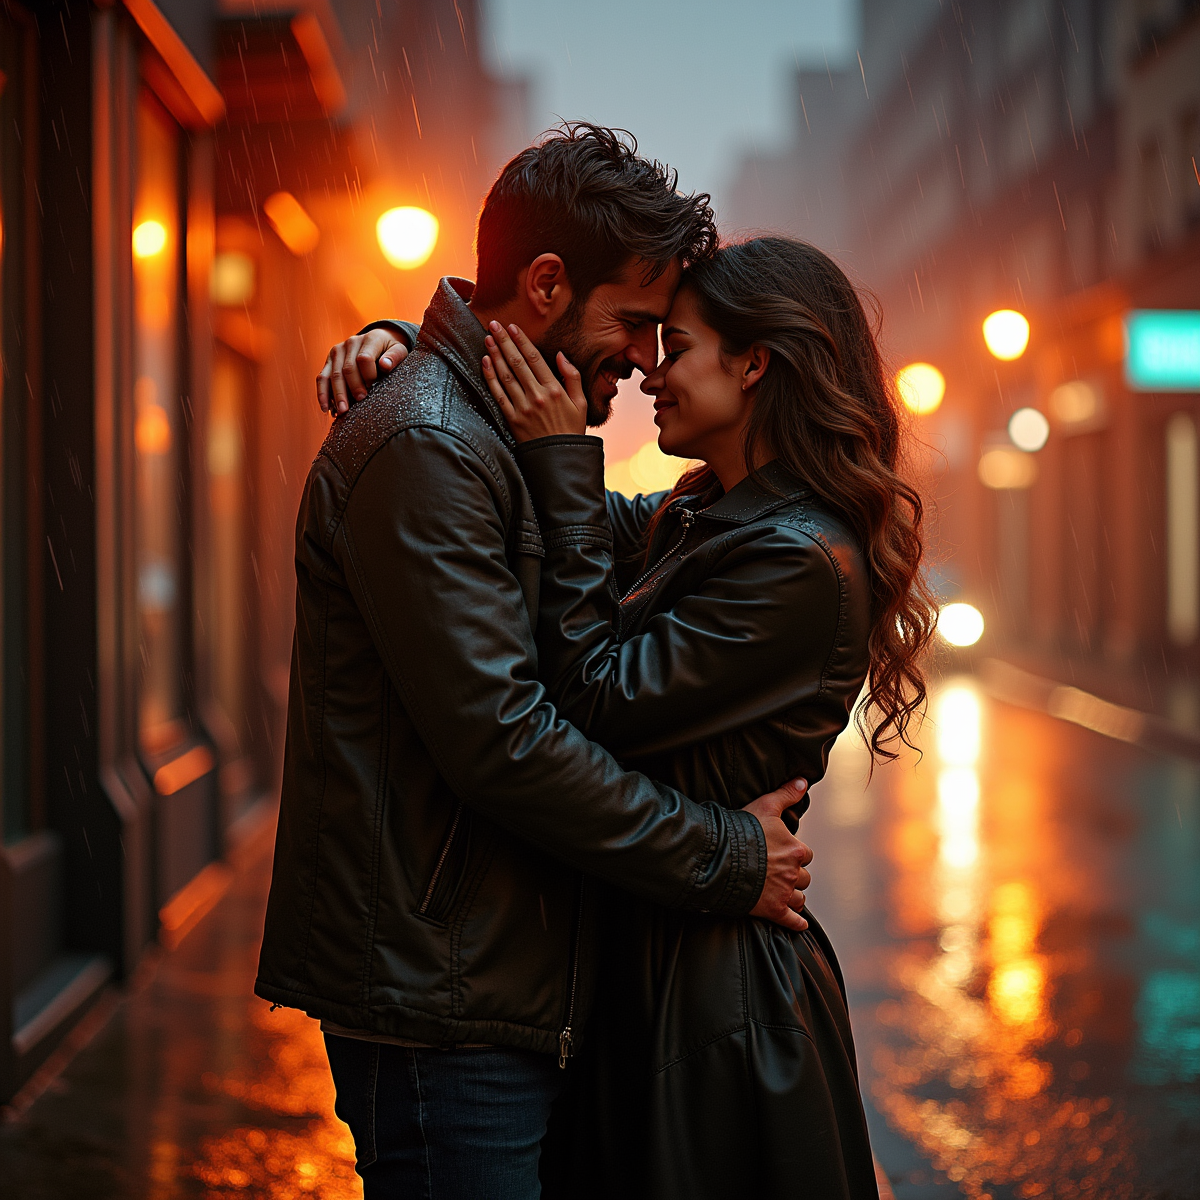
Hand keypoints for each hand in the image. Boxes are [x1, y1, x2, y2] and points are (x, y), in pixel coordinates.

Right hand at [317, 328, 408, 415]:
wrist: (378, 340)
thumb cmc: (390, 350)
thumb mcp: (399, 350)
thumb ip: (394, 357)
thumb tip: (385, 365)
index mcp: (369, 339)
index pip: (364, 358)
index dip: (368, 375)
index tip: (373, 388)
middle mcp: (350, 343)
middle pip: (346, 369)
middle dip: (352, 388)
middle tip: (358, 402)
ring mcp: (337, 351)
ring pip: (332, 375)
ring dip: (336, 395)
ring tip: (341, 412)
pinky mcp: (330, 360)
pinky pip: (322, 378)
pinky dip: (323, 394)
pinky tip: (326, 408)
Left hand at [481, 322, 586, 441]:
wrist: (559, 460)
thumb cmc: (571, 431)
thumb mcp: (582, 404)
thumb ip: (573, 377)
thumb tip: (561, 355)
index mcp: (555, 390)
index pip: (534, 359)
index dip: (521, 341)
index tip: (512, 327)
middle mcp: (537, 396)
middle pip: (517, 362)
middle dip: (504, 341)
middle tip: (494, 324)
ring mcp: (522, 408)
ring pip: (505, 375)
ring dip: (495, 354)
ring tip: (487, 338)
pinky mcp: (512, 419)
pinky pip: (498, 394)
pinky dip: (490, 377)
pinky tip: (485, 362)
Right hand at [743, 779, 812, 931]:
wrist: (720, 858)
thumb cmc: (742, 830)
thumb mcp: (764, 805)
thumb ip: (786, 794)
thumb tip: (803, 781)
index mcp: (795, 849)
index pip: (804, 854)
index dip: (794, 854)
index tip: (782, 854)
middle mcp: (793, 872)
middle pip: (803, 877)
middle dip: (794, 875)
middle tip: (780, 873)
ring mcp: (783, 893)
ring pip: (799, 898)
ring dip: (794, 896)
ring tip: (785, 894)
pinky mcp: (772, 910)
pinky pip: (792, 921)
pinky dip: (796, 923)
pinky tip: (798, 924)